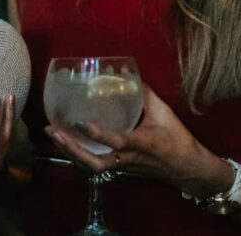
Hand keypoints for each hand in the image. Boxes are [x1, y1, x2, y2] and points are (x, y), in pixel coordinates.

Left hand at [45, 85, 233, 197]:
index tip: (79, 122)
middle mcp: (128, 158)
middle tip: (54, 132)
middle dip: (72, 150)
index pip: (117, 141)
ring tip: (54, 135)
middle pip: (95, 163)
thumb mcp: (165, 113)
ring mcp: (122, 166)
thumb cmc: (177, 139)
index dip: (97, 133)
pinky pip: (95, 164)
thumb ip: (145, 94)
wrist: (186, 168)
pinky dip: (78, 154)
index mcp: (142, 143)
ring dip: (70, 153)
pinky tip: (66, 143)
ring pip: (91, 166)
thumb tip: (126, 73)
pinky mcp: (120, 167)